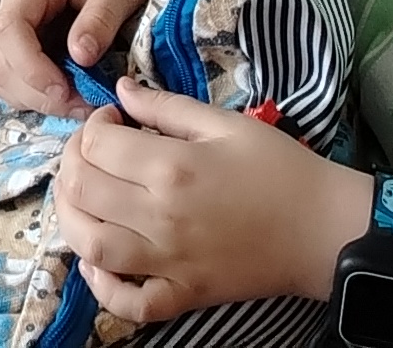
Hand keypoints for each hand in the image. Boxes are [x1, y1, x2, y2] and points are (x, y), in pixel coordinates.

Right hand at [0, 0, 160, 114]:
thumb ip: (100, 17)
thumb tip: (80, 57)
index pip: (9, 30)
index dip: (30, 68)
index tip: (63, 91)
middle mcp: (14, 6)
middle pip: (1, 63)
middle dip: (37, 93)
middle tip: (83, 104)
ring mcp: (19, 27)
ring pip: (3, 77)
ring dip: (37, 99)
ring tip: (81, 102)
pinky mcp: (29, 45)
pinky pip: (18, 79)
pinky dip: (40, 96)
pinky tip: (73, 96)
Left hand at [53, 80, 376, 320]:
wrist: (321, 228)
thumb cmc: (278, 168)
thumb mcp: (225, 123)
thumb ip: (167, 106)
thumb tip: (120, 90)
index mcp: (172, 168)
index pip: (96, 146)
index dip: (93, 126)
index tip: (113, 120)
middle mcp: (160, 217)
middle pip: (82, 192)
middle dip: (72, 163)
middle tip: (93, 152)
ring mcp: (168, 263)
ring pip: (90, 246)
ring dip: (70, 218)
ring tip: (83, 196)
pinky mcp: (181, 295)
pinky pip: (127, 302)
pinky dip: (102, 287)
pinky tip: (97, 261)